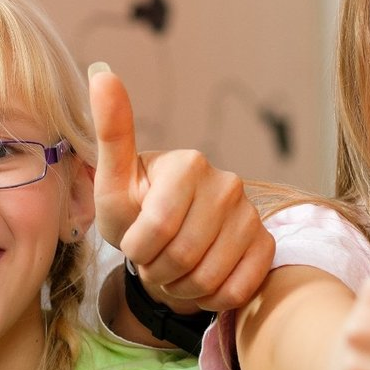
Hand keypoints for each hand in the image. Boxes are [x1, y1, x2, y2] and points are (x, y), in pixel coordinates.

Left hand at [90, 65, 272, 312]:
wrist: (165, 242)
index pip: (155, 229)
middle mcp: (228, 182)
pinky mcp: (266, 244)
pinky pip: (237, 289)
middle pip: (182, 256)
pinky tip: (199, 279)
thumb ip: (111, 131)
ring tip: (173, 267)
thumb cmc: (133, 210)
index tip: (131, 242)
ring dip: (181, 286)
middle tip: (152, 258)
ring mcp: (252, 214)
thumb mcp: (113, 180)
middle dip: (157, 270)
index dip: (136, 249)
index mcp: (189, 163)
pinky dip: (210, 296)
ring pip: (210, 277)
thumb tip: (102, 73)